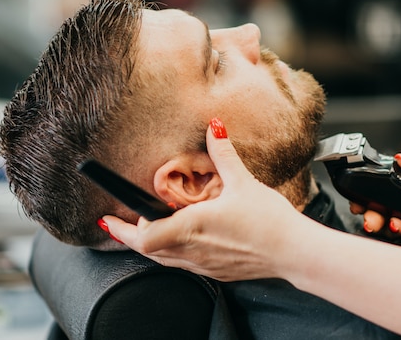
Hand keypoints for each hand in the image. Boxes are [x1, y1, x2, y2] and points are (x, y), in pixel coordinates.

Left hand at [101, 118, 301, 280]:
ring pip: (164, 260)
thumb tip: (213, 127)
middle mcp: (193, 251)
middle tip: (122, 221)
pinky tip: (182, 239)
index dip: (122, 228)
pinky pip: (183, 265)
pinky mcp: (216, 273)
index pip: (143, 237)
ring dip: (151, 245)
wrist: (294, 252)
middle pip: (147, 251)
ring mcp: (204, 266)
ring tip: (147, 228)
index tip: (107, 219)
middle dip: (131, 235)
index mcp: (192, 228)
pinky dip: (172, 253)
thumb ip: (222, 154)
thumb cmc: (269, 221)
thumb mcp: (242, 182)